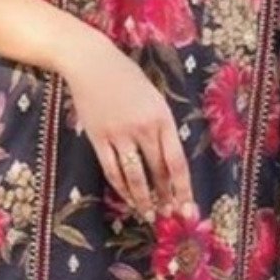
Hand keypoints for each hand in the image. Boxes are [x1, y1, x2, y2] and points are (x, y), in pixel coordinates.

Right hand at [56, 25, 195, 223]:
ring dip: (142, 199)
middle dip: (165, 197)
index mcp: (162, 118)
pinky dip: (121, 188)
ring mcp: (118, 134)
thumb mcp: (154, 98)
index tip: (188, 208)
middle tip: (169, 216)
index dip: (183, 188)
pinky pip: (112, 170)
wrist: (91, 63)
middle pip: (157, 172)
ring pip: (133, 176)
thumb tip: (169, 164)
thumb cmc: (127, 78)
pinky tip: (128, 199)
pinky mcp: (98, 138)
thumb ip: (162, 128)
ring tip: (148, 215)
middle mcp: (142, 128)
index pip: (176, 162)